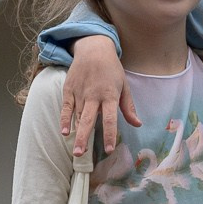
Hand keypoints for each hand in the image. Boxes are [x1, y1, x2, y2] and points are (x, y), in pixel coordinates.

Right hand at [60, 36, 137, 155]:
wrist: (93, 49)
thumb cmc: (111, 69)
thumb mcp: (124, 85)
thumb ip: (129, 107)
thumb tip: (138, 124)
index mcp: (110, 95)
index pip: (110, 118)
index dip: (109, 134)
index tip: (109, 150)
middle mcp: (94, 95)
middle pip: (88, 119)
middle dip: (85, 137)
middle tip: (81, 154)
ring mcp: (80, 92)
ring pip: (77, 116)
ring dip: (76, 133)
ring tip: (76, 151)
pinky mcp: (69, 89)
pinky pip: (66, 107)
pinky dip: (64, 120)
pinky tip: (64, 132)